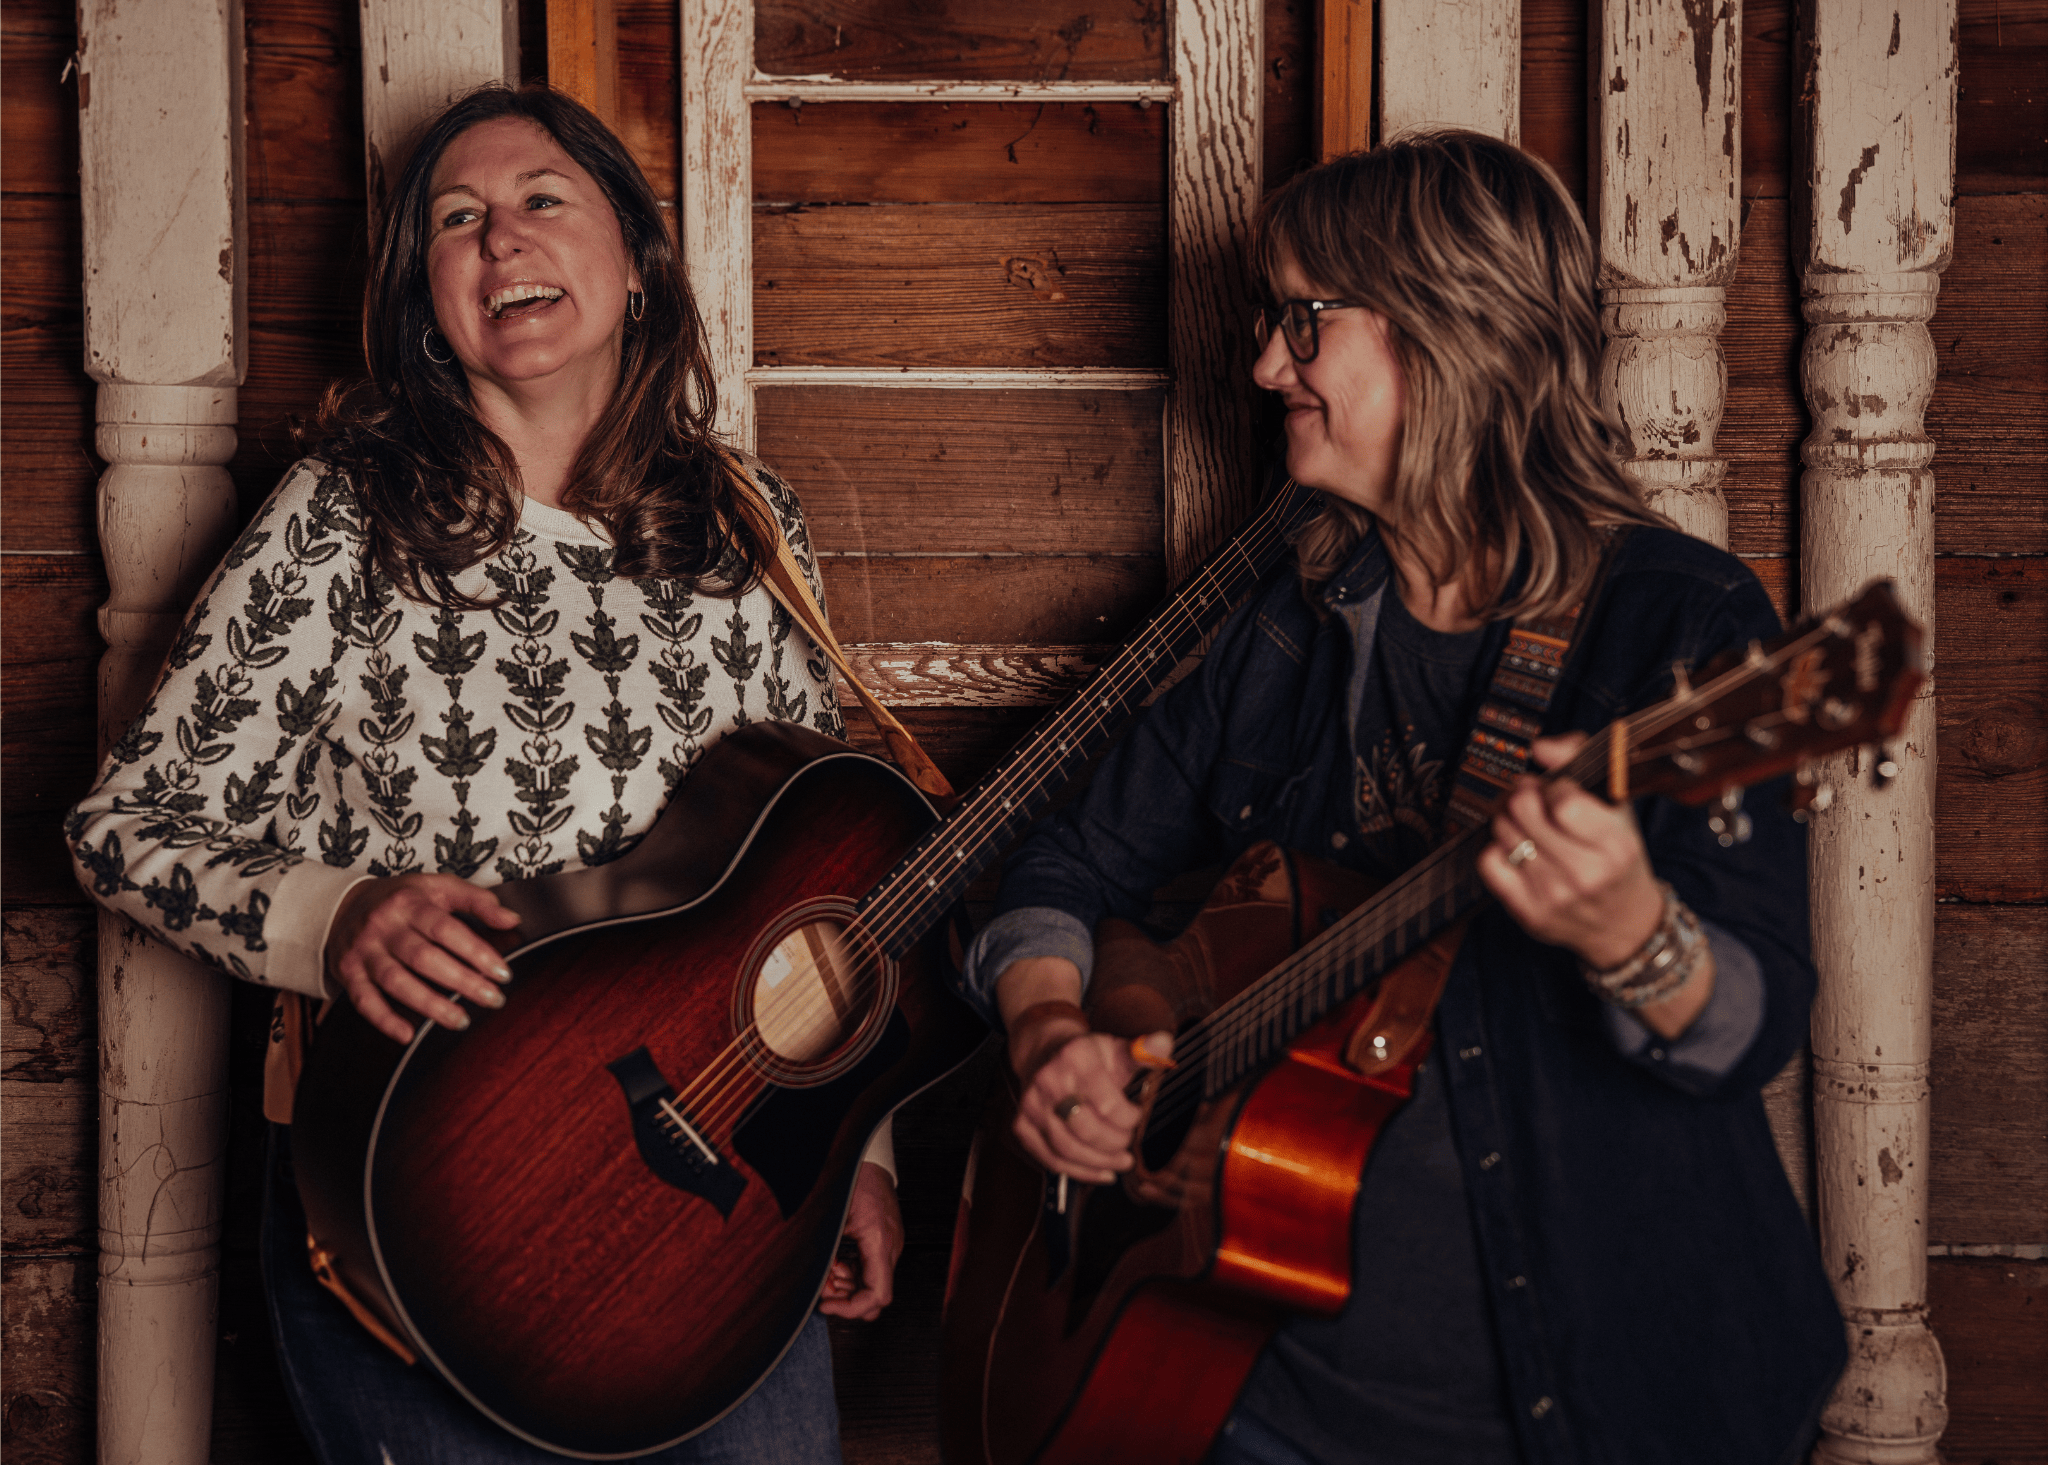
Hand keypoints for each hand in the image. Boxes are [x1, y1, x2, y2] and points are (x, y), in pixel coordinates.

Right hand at [325, 874, 520, 1042]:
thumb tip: (512, 920)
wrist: (343, 905)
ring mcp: (364, 951)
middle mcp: (384, 926)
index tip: (502, 973)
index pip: (447, 929)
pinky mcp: (348, 973)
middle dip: (462, 982)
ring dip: (430, 1005)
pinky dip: (384, 1020)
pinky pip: (364, 1000)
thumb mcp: (438, 887)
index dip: (476, 952)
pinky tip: (407, 1034)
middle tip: (492, 999)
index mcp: (409, 903)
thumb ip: (477, 900)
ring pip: (396, 981)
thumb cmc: (401, 899)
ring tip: (461, 1020)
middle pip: (424, 958)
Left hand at [819, 1161, 901, 1319]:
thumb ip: (824, 1252)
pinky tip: (836, 1263)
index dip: (850, 1310)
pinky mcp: (883, 1241)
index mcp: (878, 1242)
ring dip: (846, 1287)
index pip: (877, 1296)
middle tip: (822, 1288)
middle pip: (875, 1297)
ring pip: (871, 1286)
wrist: (864, 1156)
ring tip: (826, 1271)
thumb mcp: (831, 1218)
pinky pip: (870, 1271)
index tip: (824, 1305)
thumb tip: (814, 1282)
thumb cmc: (849, 1179)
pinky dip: (851, 1274)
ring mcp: (889, 1245)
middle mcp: (889, 1247)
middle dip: (846, 1300)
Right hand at [1009, 1008, 1162, 1185]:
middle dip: (1115, 1143)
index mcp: (1076, 1058)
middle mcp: (1048, 1080)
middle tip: (1128, 1145)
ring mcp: (1031, 1105)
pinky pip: (1049, 1159)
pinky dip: (1077, 1172)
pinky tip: (1100, 1172)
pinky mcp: (1022, 1125)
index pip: (1108, 1105)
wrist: (1045, 1050)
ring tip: (1120, 1163)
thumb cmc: (1087, 1055)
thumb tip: (1165, 1043)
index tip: (1136, 1116)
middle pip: (1086, 1130)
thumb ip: (1144, 1050)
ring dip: (1099, 1163)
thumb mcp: (1116, 1047)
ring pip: (1067, 1149)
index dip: (1129, 1118)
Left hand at [1479, 733, 1713, 1038]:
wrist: (1624, 925)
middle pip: (1525, 811)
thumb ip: (1581, 765)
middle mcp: (1586, 873)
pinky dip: (1496, 849)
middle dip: (1523, 796)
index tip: (1558, 791)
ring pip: (1504, 833)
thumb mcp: (1616, 810)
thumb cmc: (1618, 859)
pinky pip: (1489, 863)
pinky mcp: (1529, 913)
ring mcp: (1555, 896)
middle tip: (1530, 798)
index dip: (1553, 786)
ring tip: (1526, 825)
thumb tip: (1539, 747)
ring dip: (1509, 820)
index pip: (1563, 799)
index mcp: (1616, 844)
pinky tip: (1516, 850)